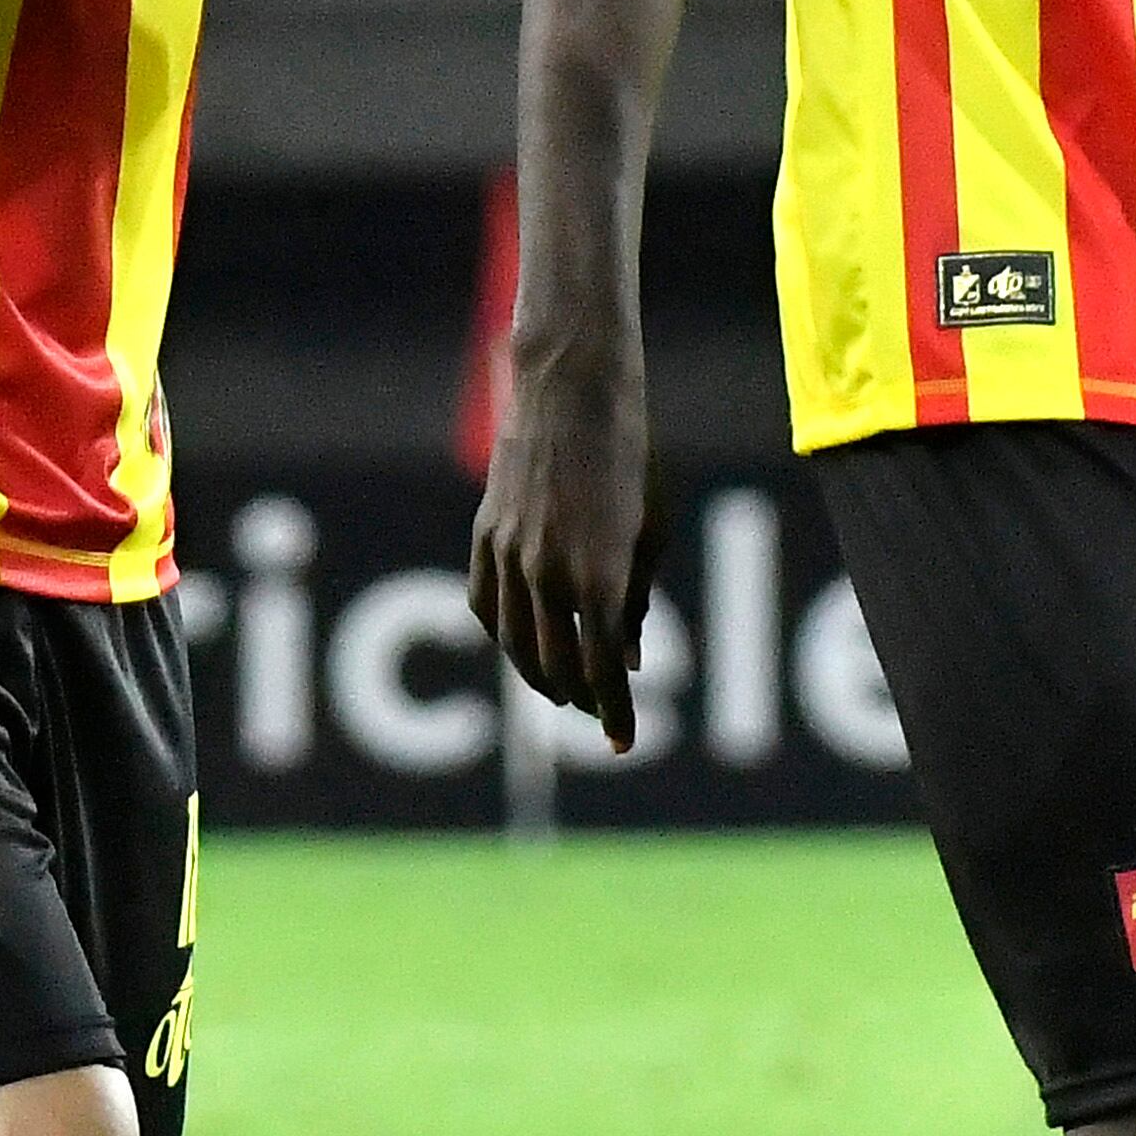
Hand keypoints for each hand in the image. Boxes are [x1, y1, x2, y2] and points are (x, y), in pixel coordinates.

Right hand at [468, 344, 656, 752]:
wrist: (572, 392)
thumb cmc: (632, 455)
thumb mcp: (651, 529)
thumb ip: (636, 598)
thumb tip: (627, 657)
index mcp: (601, 574)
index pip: (604, 669)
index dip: (614, 711)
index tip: (624, 743)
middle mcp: (549, 573)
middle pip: (558, 667)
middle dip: (582, 699)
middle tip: (599, 714)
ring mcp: (509, 556)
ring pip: (516, 645)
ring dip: (541, 677)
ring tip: (564, 692)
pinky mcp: (485, 537)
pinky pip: (486, 607)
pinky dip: (505, 636)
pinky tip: (522, 645)